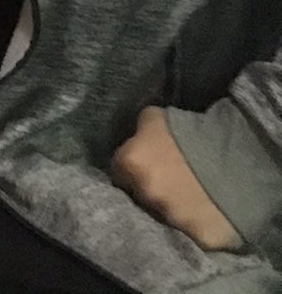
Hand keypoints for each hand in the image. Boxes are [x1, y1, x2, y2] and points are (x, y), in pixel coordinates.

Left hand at [110, 106, 242, 250]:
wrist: (239, 156)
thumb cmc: (192, 132)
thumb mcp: (155, 119)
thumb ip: (138, 132)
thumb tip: (133, 140)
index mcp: (129, 165)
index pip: (119, 175)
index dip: (132, 174)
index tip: (147, 172)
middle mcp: (145, 194)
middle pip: (139, 199)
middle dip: (150, 193)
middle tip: (170, 185)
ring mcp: (170, 219)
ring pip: (164, 219)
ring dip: (173, 211)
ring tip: (190, 199)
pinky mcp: (198, 238)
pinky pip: (192, 237)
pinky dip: (196, 228)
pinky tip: (206, 214)